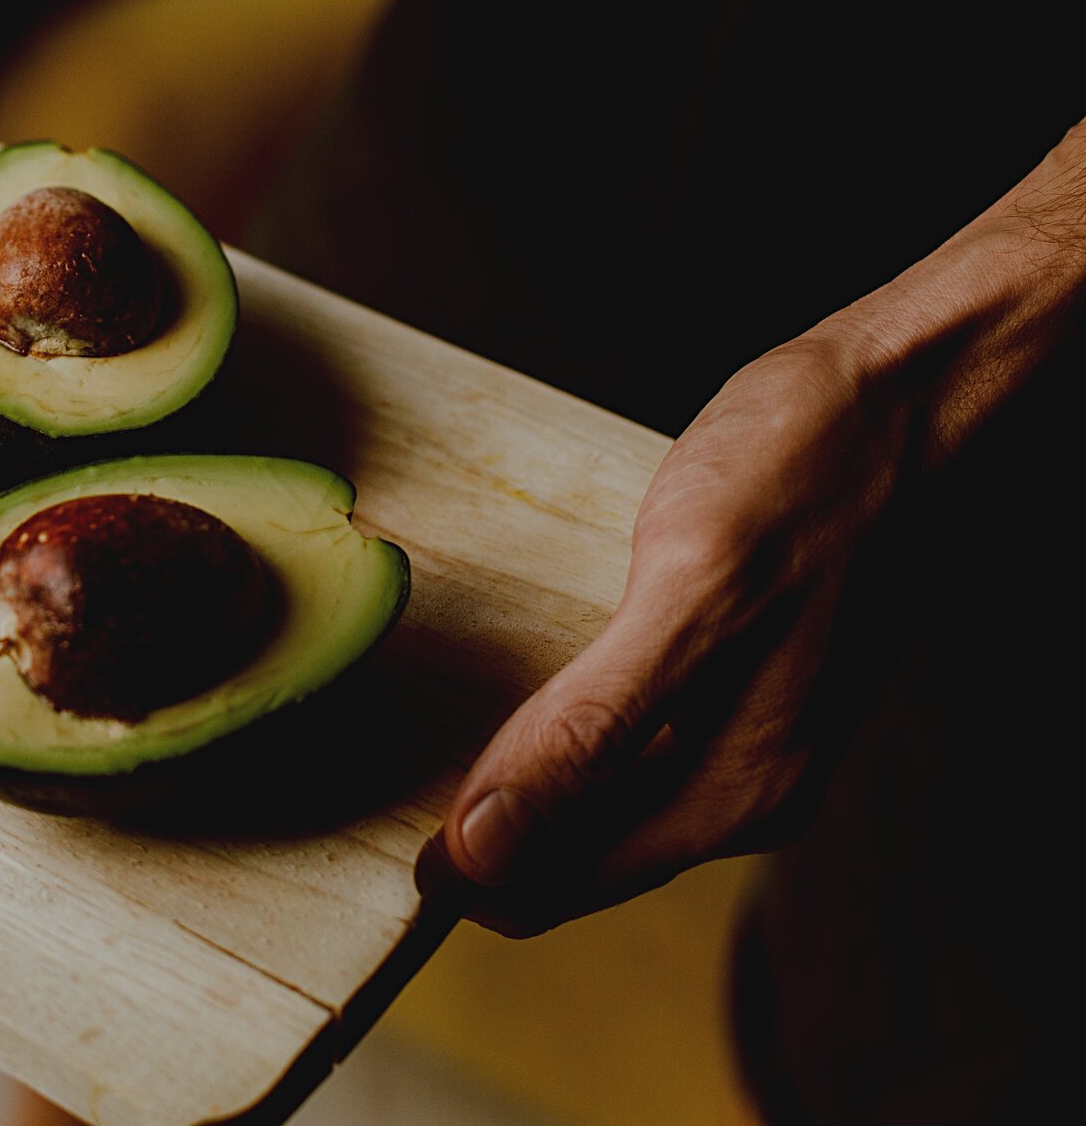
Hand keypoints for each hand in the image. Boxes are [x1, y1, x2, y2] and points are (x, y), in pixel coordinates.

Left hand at [422, 331, 908, 934]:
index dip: (462, 873)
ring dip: (518, 798)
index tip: (378, 834)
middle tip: (377, 797)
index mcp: (731, 791)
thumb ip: (594, 728)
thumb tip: (490, 844)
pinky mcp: (738, 685)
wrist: (905, 398)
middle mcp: (744, 787)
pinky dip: (560, 746)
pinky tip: (517, 709)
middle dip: (482, 843)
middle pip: (575, 857)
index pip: (556, 883)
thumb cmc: (805, 475)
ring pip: (598, 808)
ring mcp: (746, 739)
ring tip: (422, 762)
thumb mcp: (689, 593)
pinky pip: (626, 750)